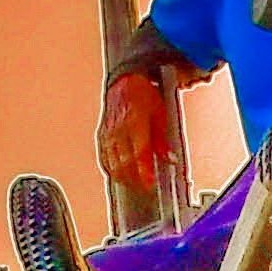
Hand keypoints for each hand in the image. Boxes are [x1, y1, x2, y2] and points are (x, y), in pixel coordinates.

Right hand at [98, 69, 182, 195]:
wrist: (124, 82)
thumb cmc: (143, 96)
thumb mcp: (161, 114)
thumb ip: (163, 139)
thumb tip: (169, 158)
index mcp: (135, 121)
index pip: (139, 152)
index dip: (144, 170)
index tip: (150, 183)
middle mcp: (119, 129)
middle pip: (124, 161)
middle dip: (135, 178)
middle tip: (145, 188)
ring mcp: (108, 134)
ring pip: (112, 162)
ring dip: (124, 177)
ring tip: (134, 185)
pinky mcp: (102, 136)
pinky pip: (104, 158)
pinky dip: (111, 170)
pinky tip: (119, 176)